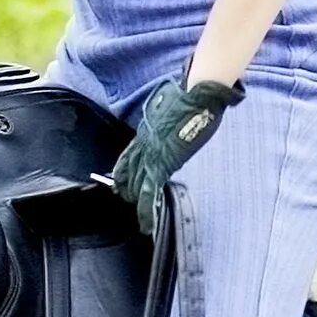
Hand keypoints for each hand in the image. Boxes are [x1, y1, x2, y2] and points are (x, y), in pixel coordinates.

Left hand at [111, 76, 245, 233]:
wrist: (197, 93)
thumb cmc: (191, 93)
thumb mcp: (172, 104)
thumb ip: (168, 114)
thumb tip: (173, 118)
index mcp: (147, 128)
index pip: (130, 153)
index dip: (123, 168)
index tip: (119, 177)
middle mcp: (145, 142)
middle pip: (131, 169)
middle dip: (127, 185)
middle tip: (124, 197)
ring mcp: (152, 153)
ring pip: (137, 182)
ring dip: (136, 199)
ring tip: (136, 214)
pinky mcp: (163, 163)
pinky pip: (150, 190)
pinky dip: (147, 209)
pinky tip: (145, 222)